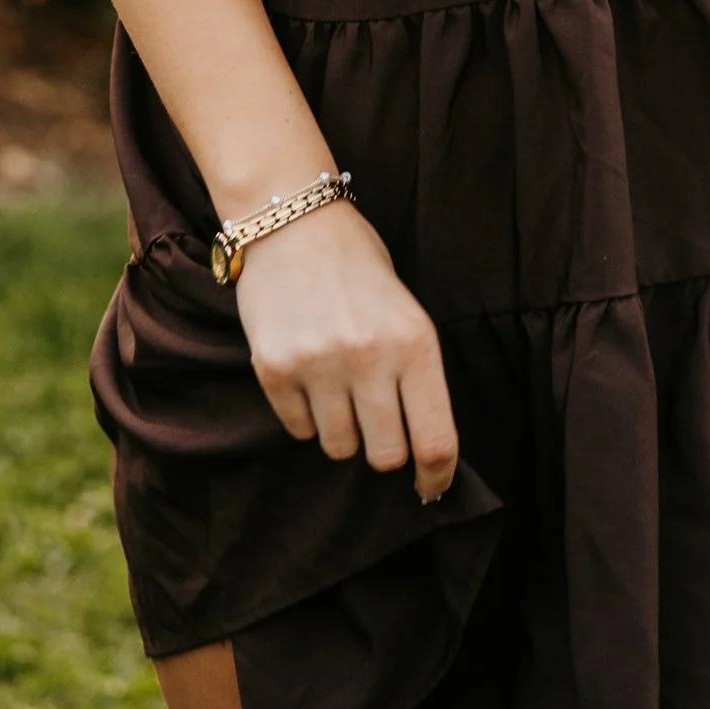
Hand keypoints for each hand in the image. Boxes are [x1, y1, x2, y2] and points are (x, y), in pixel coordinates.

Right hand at [231, 200, 460, 501]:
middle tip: (377, 421)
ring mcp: (318, 365)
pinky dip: (305, 414)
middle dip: (384, 448)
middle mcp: (369, 358)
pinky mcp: (273, 369)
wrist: (292, 221)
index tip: (431, 488)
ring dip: (342, 430)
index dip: (436, 477)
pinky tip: (307, 372)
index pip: (435, 441)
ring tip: (337, 384)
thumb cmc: (359, 267)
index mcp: (414, 343)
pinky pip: (298, 429)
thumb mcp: (406, 312)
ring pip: (339, 447)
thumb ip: (414, 374)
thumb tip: (422, 449)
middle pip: (386, 456)